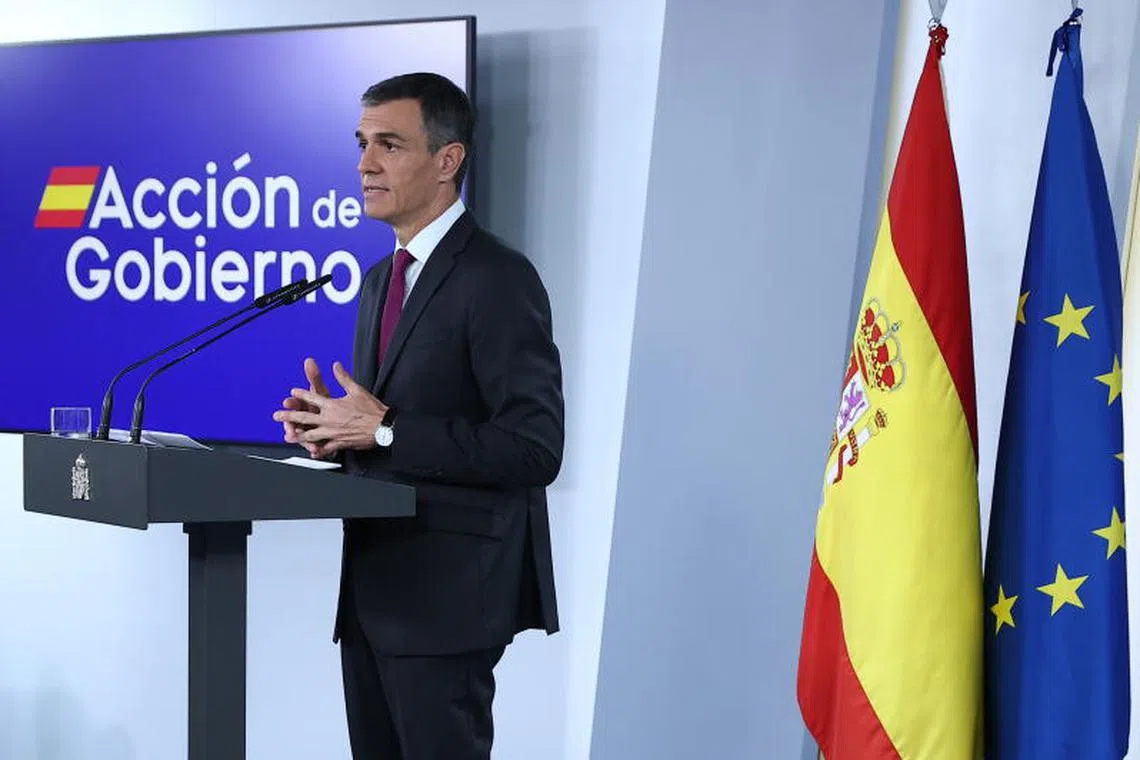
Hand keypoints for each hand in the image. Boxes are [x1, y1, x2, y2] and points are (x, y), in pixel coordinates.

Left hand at [273, 361, 388, 457]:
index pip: (313, 397)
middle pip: (305, 417)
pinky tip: (312, 453)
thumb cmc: (371, 409)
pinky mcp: (340, 442)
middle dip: (289, 416)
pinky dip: (318, 451)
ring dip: (298, 435)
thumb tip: (336, 366)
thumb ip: (343, 377)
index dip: (301, 394)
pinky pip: (326, 448)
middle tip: (277, 415)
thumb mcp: (357, 389)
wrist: (383, 426)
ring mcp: (333, 432)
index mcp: (333, 405)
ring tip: (288, 435)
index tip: (293, 392)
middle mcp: (330, 419)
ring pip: (311, 434)